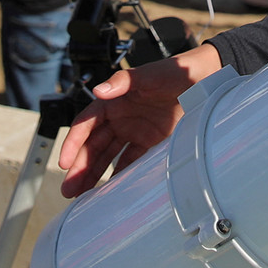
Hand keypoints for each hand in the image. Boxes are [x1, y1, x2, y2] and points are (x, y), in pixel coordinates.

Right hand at [58, 43, 221, 196]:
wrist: (202, 80)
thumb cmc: (171, 72)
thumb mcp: (146, 75)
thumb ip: (122, 82)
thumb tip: (99, 90)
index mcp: (112, 102)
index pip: (85, 125)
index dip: (73, 143)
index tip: (65, 162)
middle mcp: (119, 118)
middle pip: (93, 146)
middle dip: (79, 167)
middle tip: (68, 189)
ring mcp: (134, 132)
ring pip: (108, 157)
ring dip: (94, 174)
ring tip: (80, 195)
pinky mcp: (150, 143)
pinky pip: (130, 162)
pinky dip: (119, 176)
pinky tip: (111, 191)